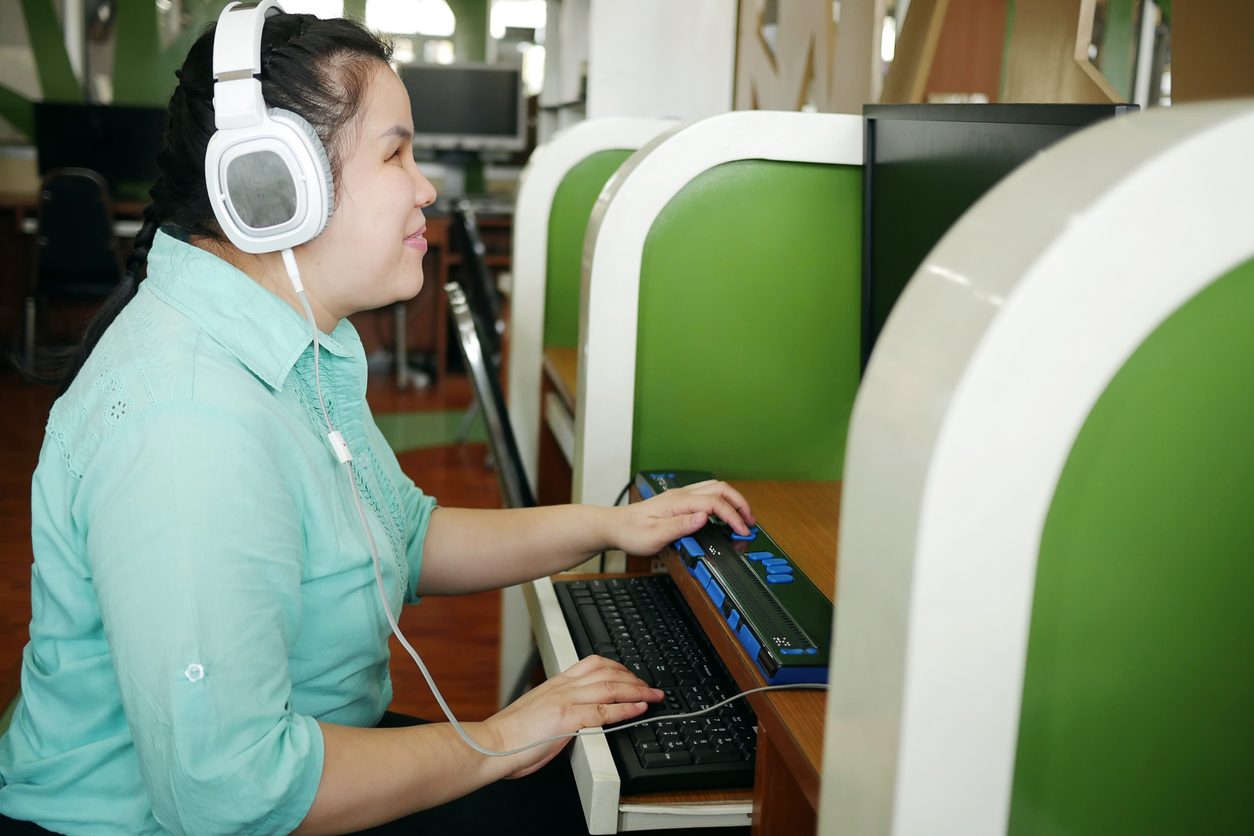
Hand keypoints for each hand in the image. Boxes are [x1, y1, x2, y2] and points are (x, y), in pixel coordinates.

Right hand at [483, 655, 663, 778]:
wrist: (491, 744)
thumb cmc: (511, 736)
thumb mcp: (539, 712)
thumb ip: (560, 708)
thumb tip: (579, 717)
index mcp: (555, 683)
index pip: (593, 664)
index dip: (618, 667)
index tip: (632, 675)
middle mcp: (562, 687)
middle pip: (607, 671)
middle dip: (634, 678)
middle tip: (651, 686)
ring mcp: (565, 700)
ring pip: (610, 686)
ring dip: (637, 690)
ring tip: (653, 695)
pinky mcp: (566, 718)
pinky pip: (604, 710)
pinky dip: (626, 708)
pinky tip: (639, 709)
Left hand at [611, 479, 755, 556]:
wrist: (615, 526)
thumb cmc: (631, 532)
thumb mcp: (654, 536)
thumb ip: (680, 527)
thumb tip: (704, 517)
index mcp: (678, 502)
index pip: (715, 503)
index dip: (733, 516)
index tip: (742, 531)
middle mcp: (681, 495)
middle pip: (721, 489)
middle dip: (740, 503)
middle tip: (750, 522)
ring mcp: (681, 496)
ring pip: (715, 488)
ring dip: (733, 500)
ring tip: (742, 518)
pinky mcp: (679, 501)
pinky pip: (707, 494)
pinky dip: (722, 501)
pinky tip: (723, 515)